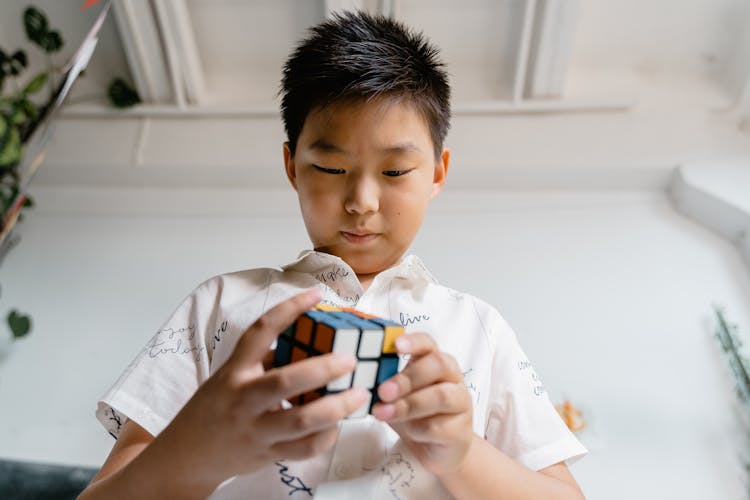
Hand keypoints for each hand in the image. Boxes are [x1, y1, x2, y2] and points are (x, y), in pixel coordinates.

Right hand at [157, 289, 369, 491]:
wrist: (187, 455)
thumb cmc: (217, 407)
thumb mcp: (232, 376)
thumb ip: (265, 359)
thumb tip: (311, 337)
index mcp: (234, 370)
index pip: (259, 331)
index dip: (289, 310)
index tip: (316, 294)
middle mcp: (243, 399)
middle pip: (284, 382)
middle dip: (323, 368)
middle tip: (351, 359)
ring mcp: (254, 430)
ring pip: (299, 421)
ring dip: (335, 407)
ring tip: (360, 394)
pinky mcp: (266, 455)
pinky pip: (303, 449)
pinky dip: (326, 437)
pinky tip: (337, 425)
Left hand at [372, 333, 473, 475]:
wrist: (434, 450)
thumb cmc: (414, 416)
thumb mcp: (396, 396)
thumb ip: (385, 384)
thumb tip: (361, 378)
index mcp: (434, 363)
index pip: (429, 344)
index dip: (414, 342)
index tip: (396, 345)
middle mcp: (452, 378)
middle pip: (438, 365)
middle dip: (407, 378)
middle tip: (383, 391)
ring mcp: (461, 403)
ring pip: (441, 396)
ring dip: (408, 405)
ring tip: (383, 413)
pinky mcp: (461, 431)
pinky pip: (439, 427)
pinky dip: (417, 429)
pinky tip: (408, 432)